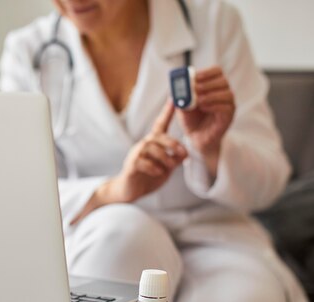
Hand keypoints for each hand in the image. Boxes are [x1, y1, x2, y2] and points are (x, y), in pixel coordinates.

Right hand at [71, 101, 187, 224]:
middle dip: (172, 144)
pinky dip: (154, 168)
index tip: (173, 98)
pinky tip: (158, 173)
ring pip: (151, 149)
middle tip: (183, 153)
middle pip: (158, 136)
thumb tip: (184, 154)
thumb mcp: (166, 168)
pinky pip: (143, 162)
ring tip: (169, 168)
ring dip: (165, 159)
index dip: (167, 112)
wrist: (128, 191)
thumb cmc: (147, 177)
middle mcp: (143, 145)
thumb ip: (174, 160)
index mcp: (153, 144)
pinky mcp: (131, 166)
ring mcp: (135, 155)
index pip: (160, 124)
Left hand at [179, 66, 234, 175]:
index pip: (216, 71)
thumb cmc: (190, 118)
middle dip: (208, 84)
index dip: (207, 72)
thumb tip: (176, 87)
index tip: (195, 77)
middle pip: (222, 80)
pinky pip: (227, 107)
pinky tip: (204, 107)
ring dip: (211, 95)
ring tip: (198, 101)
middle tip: (195, 88)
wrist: (195, 137)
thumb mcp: (182, 105)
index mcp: (213, 85)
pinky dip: (214, 105)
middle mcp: (223, 92)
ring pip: (226, 93)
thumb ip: (180, 96)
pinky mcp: (229, 115)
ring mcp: (228, 104)